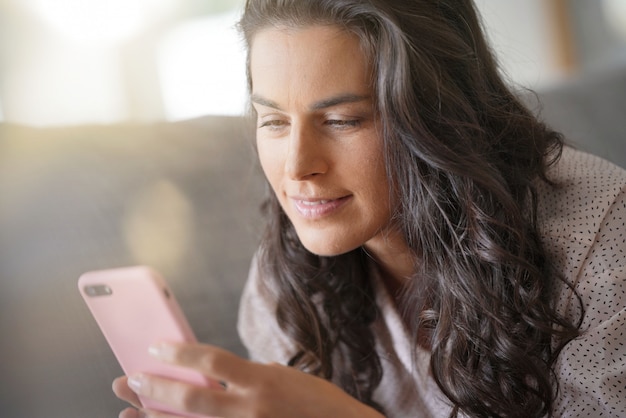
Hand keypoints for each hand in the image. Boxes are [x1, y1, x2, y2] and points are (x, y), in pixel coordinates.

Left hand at [113, 342, 384, 417]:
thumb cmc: (316, 402)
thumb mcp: (283, 376)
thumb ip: (246, 376)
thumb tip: (209, 377)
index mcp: (262, 381)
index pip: (212, 362)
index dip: (179, 353)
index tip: (155, 346)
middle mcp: (251, 409)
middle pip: (192, 400)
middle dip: (156, 388)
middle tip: (130, 378)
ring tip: (132, 409)